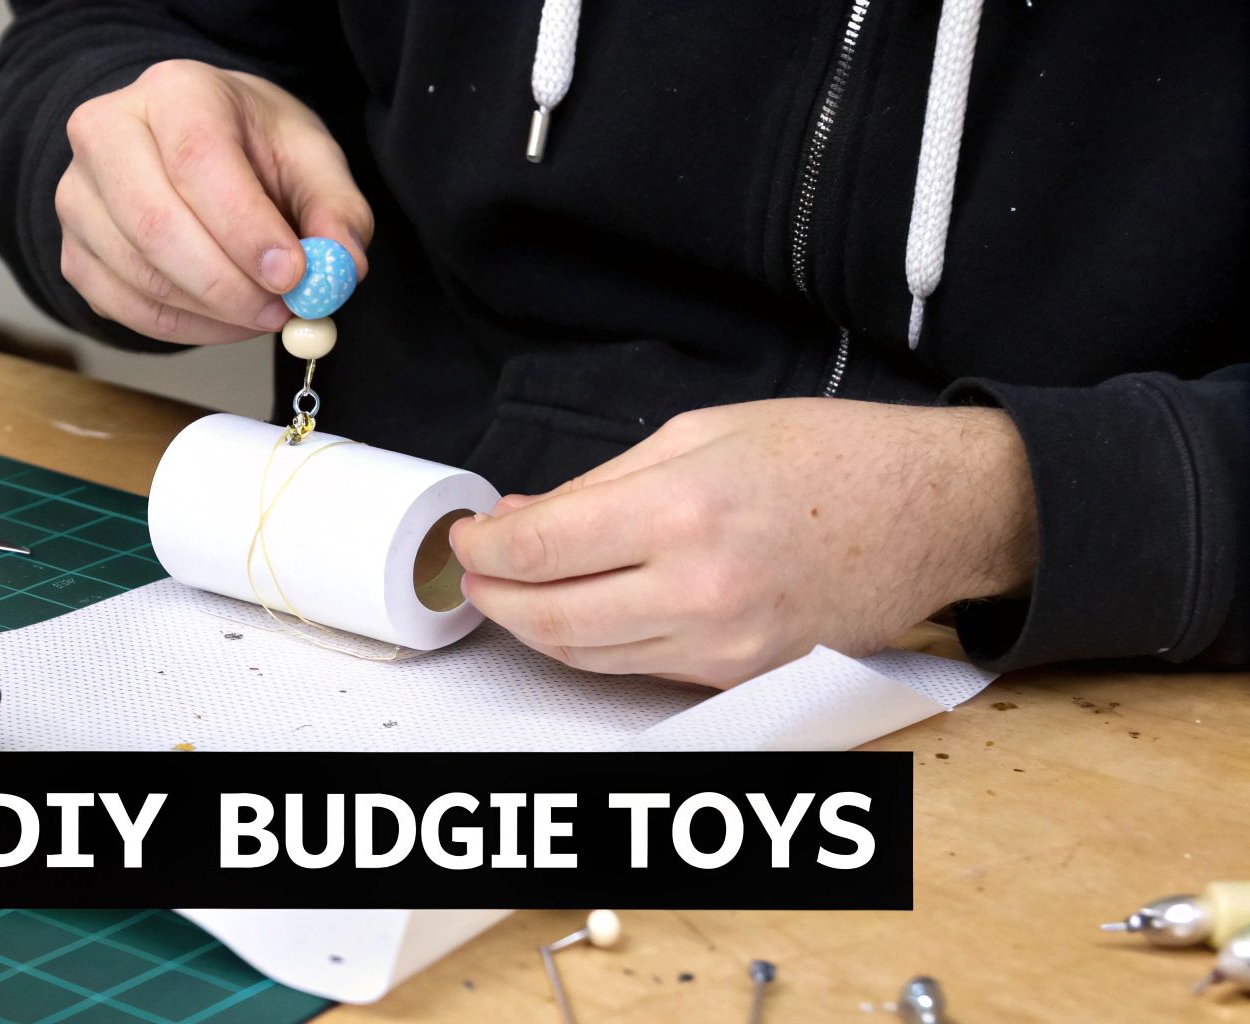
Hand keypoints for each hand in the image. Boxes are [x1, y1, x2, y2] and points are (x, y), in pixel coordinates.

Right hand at [57, 60, 373, 343]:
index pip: (197, 159)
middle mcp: (106, 132)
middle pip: (155, 222)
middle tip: (284, 311)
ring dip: (213, 312)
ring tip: (265, 312)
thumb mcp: (309, 159)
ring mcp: (77, 196)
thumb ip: (336, 210)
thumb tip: (342, 268)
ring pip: (138, 274)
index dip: (244, 226)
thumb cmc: (251, 148)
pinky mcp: (72, 252)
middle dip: (228, 283)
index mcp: (174, 90)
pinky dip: (184, 328)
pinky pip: (123, 308)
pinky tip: (225, 318)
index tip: (292, 274)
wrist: (191, 148)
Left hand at [449, 400, 1037, 686]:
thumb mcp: (702, 433)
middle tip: (474, 570)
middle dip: (493, 597)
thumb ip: (601, 482)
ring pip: (588, 657)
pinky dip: (594, 645)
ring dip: (534, 627)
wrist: (935, 512)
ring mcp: (725, 646)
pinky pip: (641, 670)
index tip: (468, 535)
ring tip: (513, 589)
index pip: (543, 549)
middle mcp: (701, 590)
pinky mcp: (743, 676)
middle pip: (550, 620)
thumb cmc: (831, 456)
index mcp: (686, 511)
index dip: (486, 546)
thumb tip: (524, 513)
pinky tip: (579, 609)